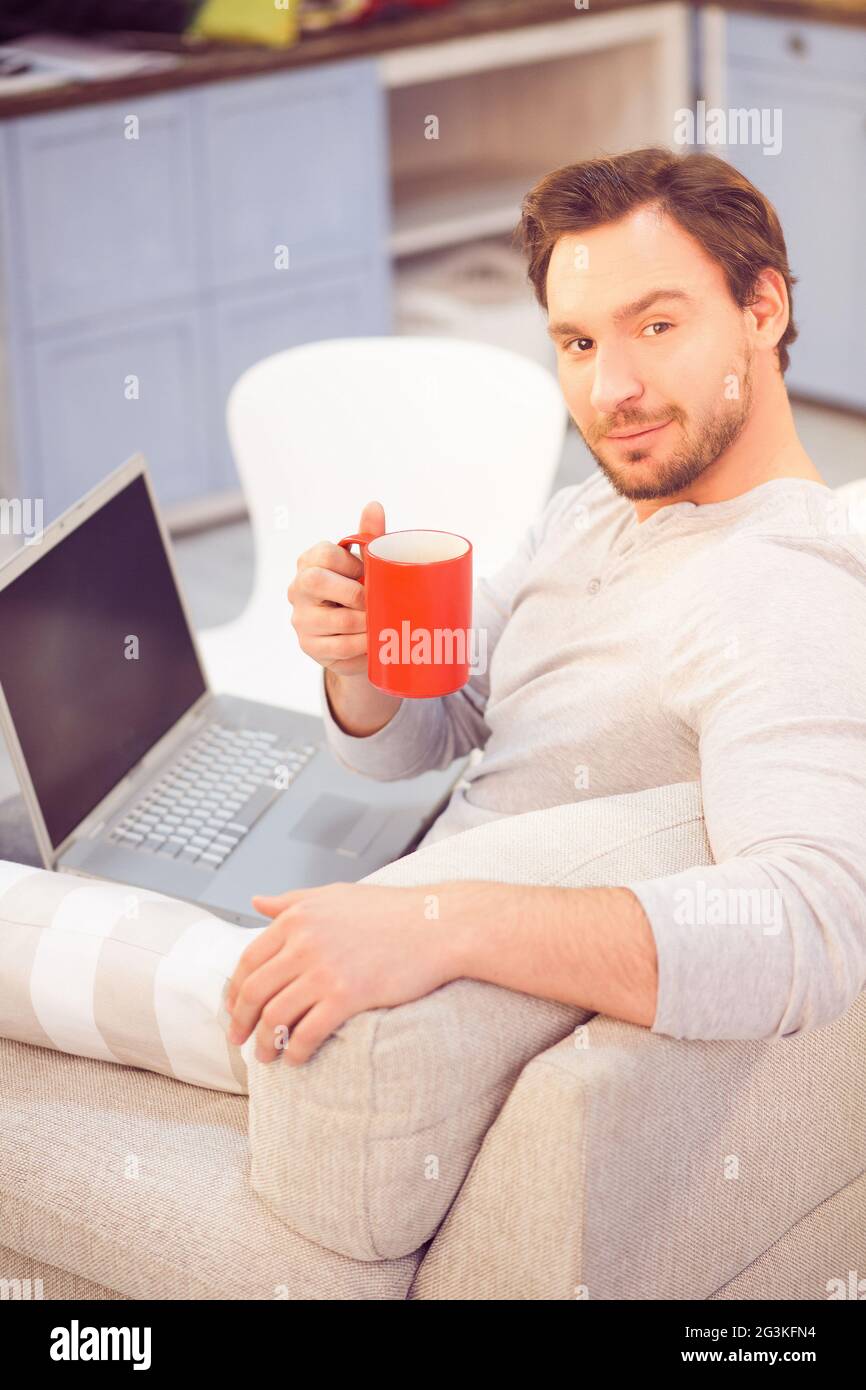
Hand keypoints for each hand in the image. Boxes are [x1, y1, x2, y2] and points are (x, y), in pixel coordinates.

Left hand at [225, 880, 466, 1065]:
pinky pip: (307, 1033)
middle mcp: (303, 942)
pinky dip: (295, 1051)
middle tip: (239, 1040)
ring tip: (266, 1055)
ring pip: (275, 1016)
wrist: (436, 924)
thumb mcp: (334, 895)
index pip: (249, 960)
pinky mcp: (346, 996)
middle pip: (254, 991)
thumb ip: (291, 901)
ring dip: (265, 1042)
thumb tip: (256, 901)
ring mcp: (324, 970)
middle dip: (241, 1022)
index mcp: (297, 918)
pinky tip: (296, 1058)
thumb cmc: (389, 910)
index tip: (234, 1009)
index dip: (235, 990)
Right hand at [288, 499, 385, 678]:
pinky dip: (363, 644)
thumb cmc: (360, 594)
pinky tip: (374, 641)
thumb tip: (374, 505)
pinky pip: (340, 646)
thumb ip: (368, 537)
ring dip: (366, 622)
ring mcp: (301, 618)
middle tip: (374, 601)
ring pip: (336, 619)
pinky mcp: (309, 646)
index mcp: (309, 562)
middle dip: (353, 592)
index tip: (366, 574)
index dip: (352, 564)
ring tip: (381, 623)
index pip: (324, 553)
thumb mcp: (366, 565)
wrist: (357, 640)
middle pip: (315, 580)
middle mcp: (298, 588)